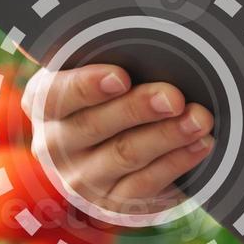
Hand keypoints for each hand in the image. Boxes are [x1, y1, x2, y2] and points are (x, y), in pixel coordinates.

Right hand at [23, 65, 215, 217]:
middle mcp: (55, 145)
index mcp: (43, 103)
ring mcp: (83, 179)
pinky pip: (146, 184)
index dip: (88, 86)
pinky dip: (177, 162)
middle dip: (138, 109)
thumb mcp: (90, 73)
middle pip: (95, 126)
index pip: (58, 95)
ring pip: (126, 155)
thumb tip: (129, 40)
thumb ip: (100, 55)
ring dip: (168, 136)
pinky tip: (200, 145)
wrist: (98, 155)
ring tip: (200, 119)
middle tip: (174, 97)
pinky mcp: (114, 203)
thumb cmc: (102, 96)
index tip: (121, 77)